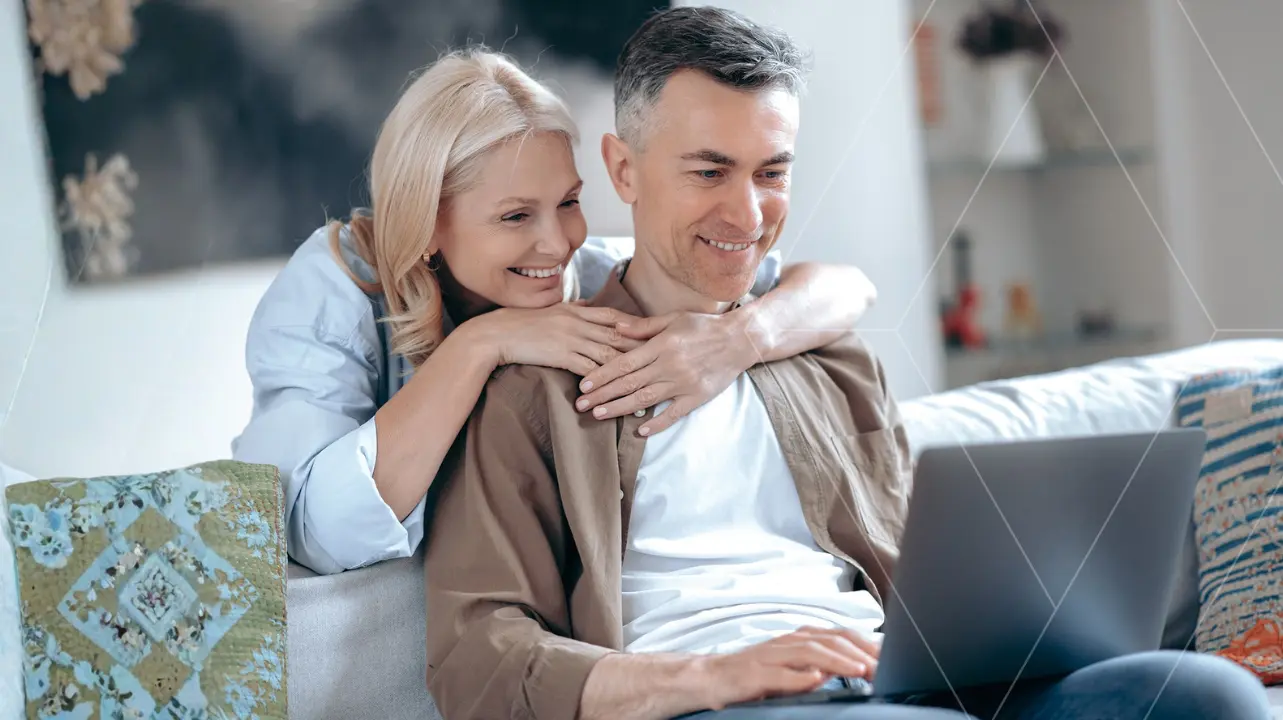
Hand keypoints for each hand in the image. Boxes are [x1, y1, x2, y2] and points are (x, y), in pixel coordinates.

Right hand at [469, 303, 643, 376]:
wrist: (496, 333)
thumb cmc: (521, 323)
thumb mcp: (551, 309)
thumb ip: (573, 307)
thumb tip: (588, 303)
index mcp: (576, 310)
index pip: (613, 315)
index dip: (635, 325)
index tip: (653, 335)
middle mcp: (578, 321)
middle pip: (617, 334)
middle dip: (641, 348)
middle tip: (661, 360)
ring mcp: (571, 337)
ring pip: (608, 353)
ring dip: (628, 369)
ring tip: (645, 381)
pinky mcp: (561, 354)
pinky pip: (588, 368)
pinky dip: (605, 380)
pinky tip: (616, 391)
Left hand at [575, 310, 755, 434]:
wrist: (740, 340)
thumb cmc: (705, 326)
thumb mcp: (673, 318)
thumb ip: (644, 327)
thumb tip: (615, 328)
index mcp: (661, 345)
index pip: (624, 363)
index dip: (602, 375)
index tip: (584, 384)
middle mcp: (669, 365)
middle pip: (628, 384)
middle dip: (602, 395)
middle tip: (581, 405)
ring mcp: (683, 383)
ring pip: (645, 399)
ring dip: (619, 408)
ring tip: (598, 415)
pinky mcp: (697, 397)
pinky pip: (673, 413)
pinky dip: (656, 423)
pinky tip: (640, 430)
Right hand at [693, 627, 880, 710]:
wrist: (711, 677)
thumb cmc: (755, 675)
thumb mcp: (793, 669)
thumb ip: (820, 667)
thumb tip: (854, 669)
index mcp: (800, 638)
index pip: (841, 636)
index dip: (867, 645)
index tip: (891, 659)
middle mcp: (788, 641)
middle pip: (831, 640)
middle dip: (860, 653)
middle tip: (884, 667)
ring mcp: (771, 655)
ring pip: (810, 652)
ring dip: (838, 661)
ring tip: (861, 671)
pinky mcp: (755, 673)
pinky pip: (780, 674)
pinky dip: (800, 676)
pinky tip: (817, 680)